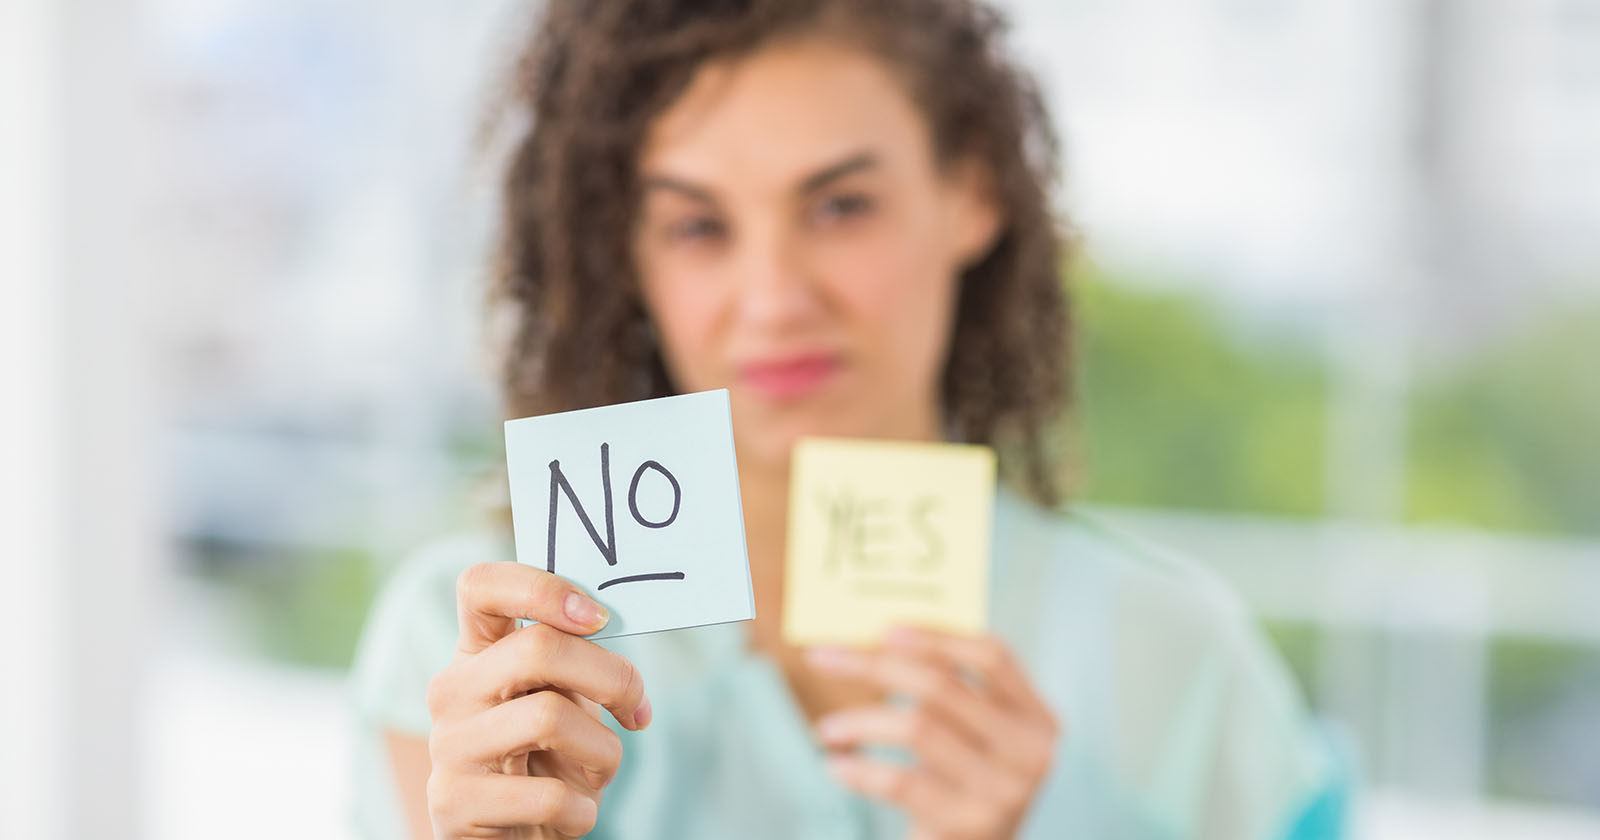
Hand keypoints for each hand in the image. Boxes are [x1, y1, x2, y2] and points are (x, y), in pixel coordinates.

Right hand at [425, 562, 652, 838]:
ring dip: (604, 751)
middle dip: (612, 676)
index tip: (599, 618)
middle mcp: (452, 690)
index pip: (482, 586)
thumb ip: (575, 660)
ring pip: (549, 717)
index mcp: (477, 652)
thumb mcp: (561, 699)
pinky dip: (583, 809)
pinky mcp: (453, 804)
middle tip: (638, 707)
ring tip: (600, 770)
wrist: (512, 838)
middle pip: (538, 647)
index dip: (542, 587)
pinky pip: (547, 795)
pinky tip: (573, 814)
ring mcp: (447, 746)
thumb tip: (609, 619)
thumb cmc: (548, 759)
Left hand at [805, 626, 1060, 839]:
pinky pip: (901, 782)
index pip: (994, 657)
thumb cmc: (970, 792)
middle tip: (823, 656)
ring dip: (859, 721)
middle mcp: (1030, 752)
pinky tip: (835, 765)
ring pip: (916, 728)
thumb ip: (956, 698)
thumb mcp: (983, 743)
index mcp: (1039, 720)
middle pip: (942, 686)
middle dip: (874, 665)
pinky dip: (859, 770)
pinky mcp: (968, 826)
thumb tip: (878, 643)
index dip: (939, 635)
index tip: (884, 627)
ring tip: (826, 729)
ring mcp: (1002, 791)